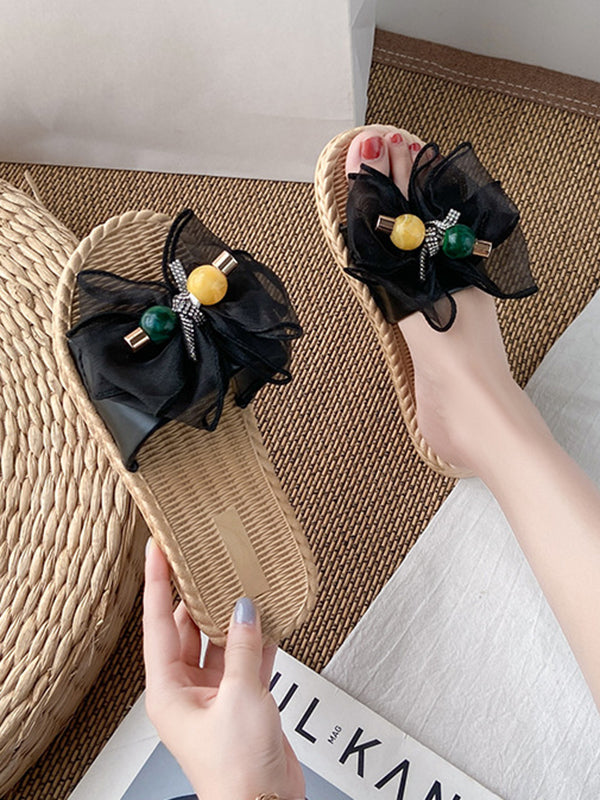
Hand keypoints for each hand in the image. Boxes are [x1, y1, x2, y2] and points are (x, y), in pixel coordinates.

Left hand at [143, 539, 304, 799]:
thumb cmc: (237, 771)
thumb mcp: (241, 698)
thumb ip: (243, 649)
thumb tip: (244, 610)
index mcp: (168, 690)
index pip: (157, 623)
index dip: (156, 582)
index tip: (156, 550)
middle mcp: (187, 690)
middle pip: (187, 628)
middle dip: (198, 596)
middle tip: (204, 559)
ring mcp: (214, 695)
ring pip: (219, 642)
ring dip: (232, 618)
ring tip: (241, 583)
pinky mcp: (240, 701)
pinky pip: (244, 660)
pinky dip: (256, 641)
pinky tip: (268, 620)